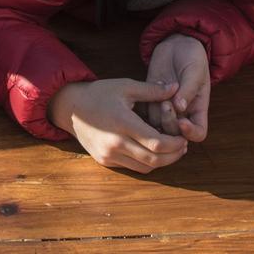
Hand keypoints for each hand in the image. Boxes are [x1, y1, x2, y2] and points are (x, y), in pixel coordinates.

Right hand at [49, 78, 188, 172]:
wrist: (70, 108)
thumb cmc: (99, 93)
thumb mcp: (125, 86)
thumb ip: (151, 90)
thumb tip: (176, 87)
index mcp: (122, 123)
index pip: (156, 142)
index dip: (174, 143)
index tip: (183, 138)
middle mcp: (115, 143)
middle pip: (153, 159)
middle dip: (173, 156)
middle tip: (183, 147)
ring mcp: (109, 155)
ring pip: (144, 168)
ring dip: (161, 162)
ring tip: (171, 150)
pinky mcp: (105, 161)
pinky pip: (132, 167)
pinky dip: (146, 163)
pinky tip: (153, 152)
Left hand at [140, 36, 210, 141]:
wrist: (178, 44)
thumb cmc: (192, 57)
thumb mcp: (195, 71)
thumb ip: (188, 89)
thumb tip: (179, 107)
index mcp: (198, 108)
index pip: (198, 133)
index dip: (190, 133)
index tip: (182, 121)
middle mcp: (182, 112)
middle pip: (175, 133)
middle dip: (170, 122)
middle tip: (166, 104)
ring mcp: (166, 106)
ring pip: (158, 124)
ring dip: (156, 115)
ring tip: (158, 97)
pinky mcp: (151, 98)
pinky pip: (145, 111)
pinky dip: (145, 106)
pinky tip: (149, 92)